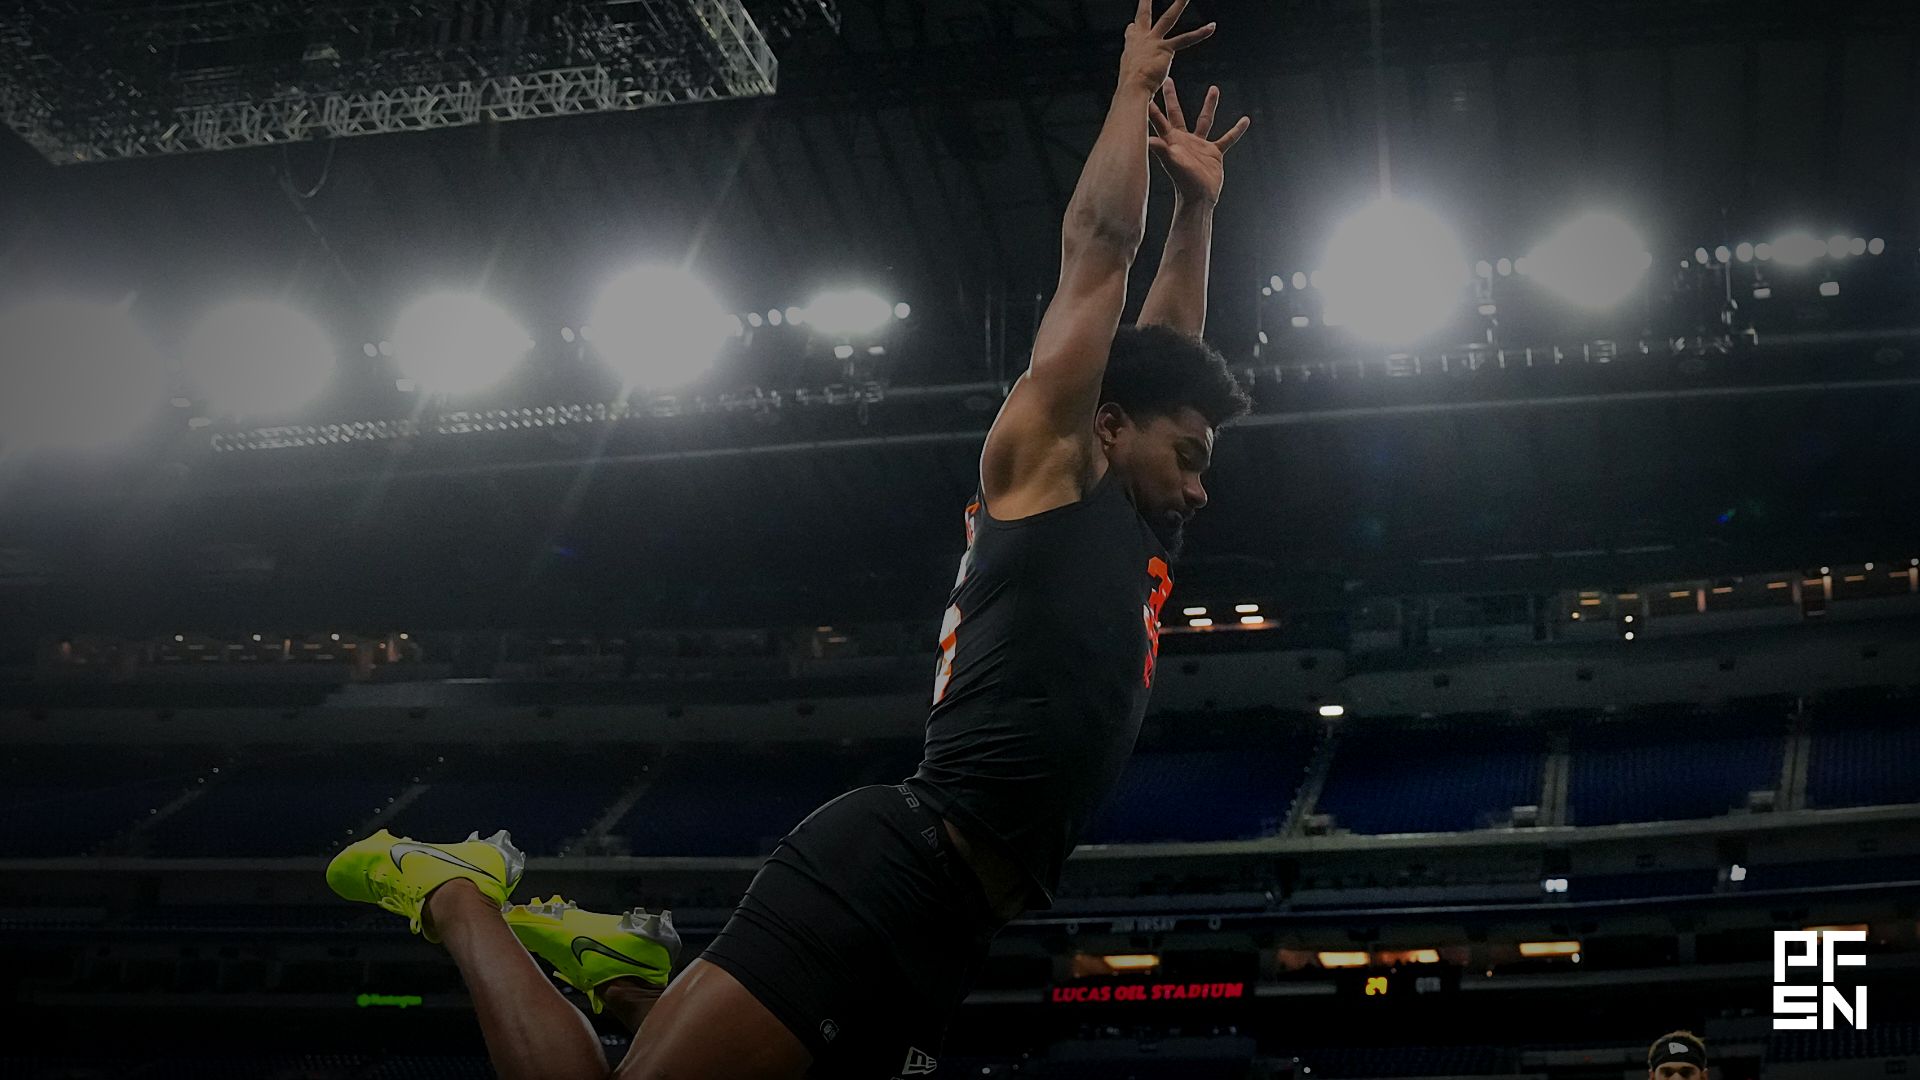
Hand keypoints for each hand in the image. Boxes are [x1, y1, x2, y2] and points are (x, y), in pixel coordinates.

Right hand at [1120, 0, 1214, 95]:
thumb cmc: (1129, 90)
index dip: (1133, 29)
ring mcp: (1153, 42)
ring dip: (1178, 5)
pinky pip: (1186, 39)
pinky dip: (1200, 33)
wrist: (1132, 89)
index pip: (1132, 32)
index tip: (1132, 26)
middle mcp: (1141, 40)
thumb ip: (1132, 77)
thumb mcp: (1127, 79)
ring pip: (1168, 19)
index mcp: (1131, 48)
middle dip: (1146, 3)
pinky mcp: (1166, 49)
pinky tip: (1211, 27)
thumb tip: (1129, 90)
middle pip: (1144, 16)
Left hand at [1149, 79, 1250, 206]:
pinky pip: (1227, 138)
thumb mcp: (1171, 161)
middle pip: (1176, 112)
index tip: (1144, 87)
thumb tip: (1145, 139)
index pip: (1158, 117)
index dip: (1151, 104)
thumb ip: (1159, 148)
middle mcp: (1183, 139)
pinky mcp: (1213, 153)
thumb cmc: (1183, 182)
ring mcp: (1198, 145)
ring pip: (1204, 120)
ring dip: (1209, 105)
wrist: (1198, 199)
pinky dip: (1236, 130)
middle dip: (1171, 97)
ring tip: (1214, 88)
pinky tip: (1245, 120)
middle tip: (1167, 80)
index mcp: (1170, 139)